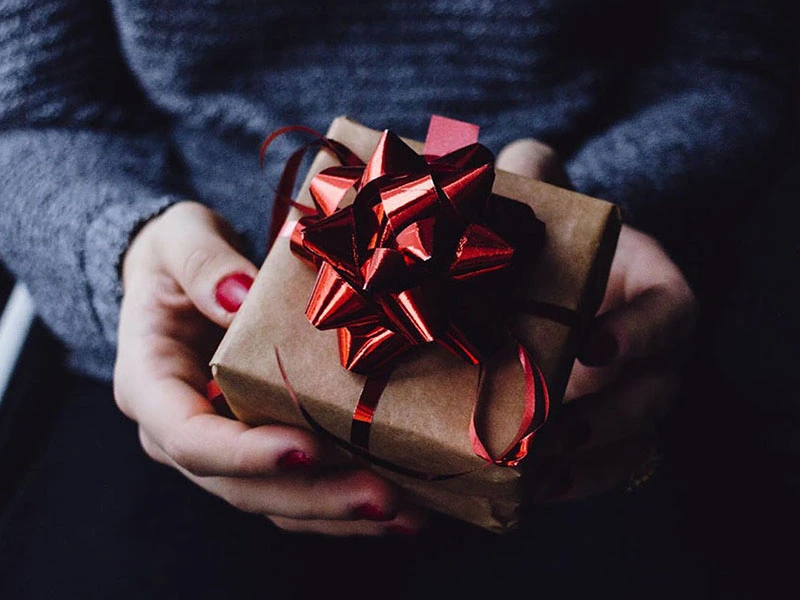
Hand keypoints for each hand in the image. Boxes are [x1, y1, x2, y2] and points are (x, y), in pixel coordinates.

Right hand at [115, 201, 420, 534]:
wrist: (184, 278)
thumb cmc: (177, 257)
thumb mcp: (179, 239)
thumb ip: (203, 264)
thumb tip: (239, 296)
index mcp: (150, 386)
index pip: (189, 438)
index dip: (245, 454)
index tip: (308, 448)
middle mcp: (180, 432)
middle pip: (241, 487)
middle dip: (314, 496)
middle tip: (382, 498)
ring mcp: (221, 447)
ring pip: (274, 501)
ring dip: (338, 513)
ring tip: (404, 514)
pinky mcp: (259, 447)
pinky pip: (296, 488)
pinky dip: (341, 501)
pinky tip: (397, 506)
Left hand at [496, 140, 695, 501]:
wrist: (553, 293)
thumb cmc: (557, 248)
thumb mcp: (550, 210)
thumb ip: (535, 180)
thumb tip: (507, 158)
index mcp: (654, 291)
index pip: (671, 313)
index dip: (640, 333)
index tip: (593, 345)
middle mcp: (655, 353)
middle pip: (655, 392)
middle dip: (606, 415)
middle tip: (550, 427)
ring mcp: (635, 399)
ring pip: (634, 443)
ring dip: (587, 464)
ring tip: (535, 473)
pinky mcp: (607, 435)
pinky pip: (604, 470)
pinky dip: (572, 484)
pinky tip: (527, 492)